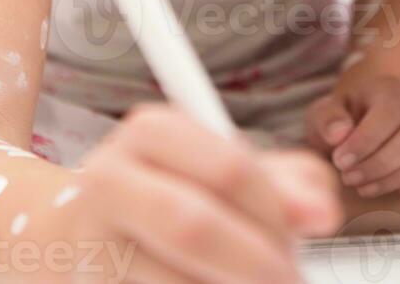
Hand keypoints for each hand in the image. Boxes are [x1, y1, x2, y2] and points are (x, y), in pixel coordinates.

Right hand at [62, 102, 341, 282]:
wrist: (76, 236)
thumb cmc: (170, 192)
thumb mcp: (222, 167)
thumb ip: (283, 181)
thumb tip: (323, 213)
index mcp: (150, 131)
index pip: (228, 167)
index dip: (277, 210)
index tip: (310, 233)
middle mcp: (110, 180)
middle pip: (194, 226)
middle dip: (257, 262)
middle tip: (291, 279)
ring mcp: (90, 243)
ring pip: (175, 281)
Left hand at [305, 73, 399, 198]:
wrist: (358, 122)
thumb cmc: (341, 120)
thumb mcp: (323, 114)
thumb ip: (327, 119)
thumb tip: (340, 134)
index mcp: (389, 88)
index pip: (389, 112)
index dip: (366, 140)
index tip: (341, 162)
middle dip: (382, 163)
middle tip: (350, 179)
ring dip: (399, 177)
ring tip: (366, 188)